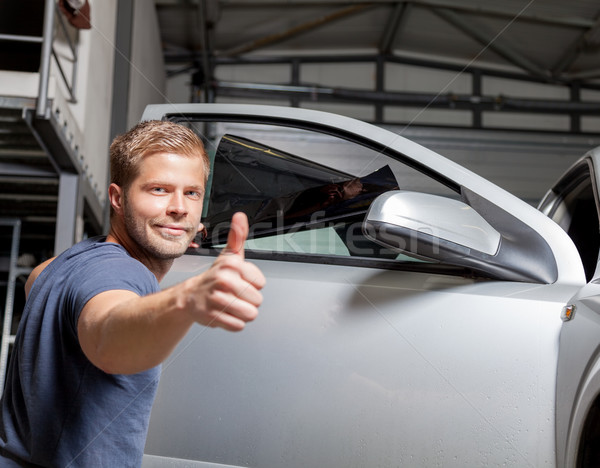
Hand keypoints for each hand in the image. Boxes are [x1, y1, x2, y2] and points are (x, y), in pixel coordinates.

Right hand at [182, 212, 264, 330]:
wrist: (190, 297)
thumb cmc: (215, 276)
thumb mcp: (229, 255)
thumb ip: (238, 236)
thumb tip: (240, 216)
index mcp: (232, 264)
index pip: (261, 283)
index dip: (252, 285)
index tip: (239, 281)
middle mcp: (223, 280)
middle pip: (257, 300)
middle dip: (248, 301)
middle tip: (233, 294)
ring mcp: (217, 299)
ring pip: (250, 314)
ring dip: (242, 313)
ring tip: (229, 304)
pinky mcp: (212, 317)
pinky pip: (238, 326)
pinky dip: (233, 323)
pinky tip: (223, 313)